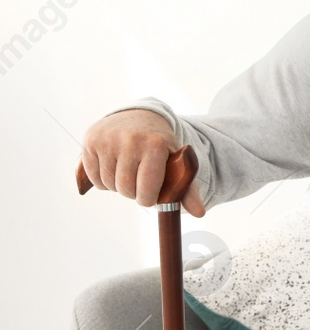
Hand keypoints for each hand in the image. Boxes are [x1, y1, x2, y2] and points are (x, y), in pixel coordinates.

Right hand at [80, 109, 204, 215]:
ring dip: (118, 187)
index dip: (148, 198)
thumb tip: (199, 213)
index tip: (150, 196)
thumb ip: (187, 188)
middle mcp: (130, 140)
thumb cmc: (160, 145)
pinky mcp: (91, 141)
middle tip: (139, 182)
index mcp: (155, 145)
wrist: (139, 116)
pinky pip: (94, 178)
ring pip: (108, 185)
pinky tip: (113, 168)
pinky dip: (103, 181)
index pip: (147, 189)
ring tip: (128, 172)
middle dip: (133, 193)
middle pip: (126, 189)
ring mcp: (108, 140)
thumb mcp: (177, 162)